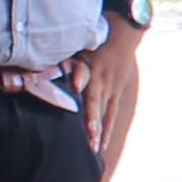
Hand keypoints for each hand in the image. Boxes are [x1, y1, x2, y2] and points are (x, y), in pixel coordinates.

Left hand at [79, 23, 142, 155]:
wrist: (125, 31)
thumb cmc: (97, 37)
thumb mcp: (83, 45)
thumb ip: (72, 63)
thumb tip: (55, 77)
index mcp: (95, 69)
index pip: (90, 90)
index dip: (87, 100)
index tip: (83, 106)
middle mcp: (106, 81)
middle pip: (99, 106)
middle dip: (94, 124)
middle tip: (91, 143)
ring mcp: (113, 87)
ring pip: (106, 113)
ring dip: (101, 131)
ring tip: (96, 149)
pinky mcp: (117, 90)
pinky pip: (111, 112)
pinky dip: (106, 127)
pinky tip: (102, 143)